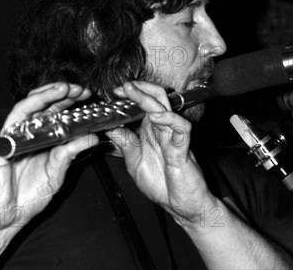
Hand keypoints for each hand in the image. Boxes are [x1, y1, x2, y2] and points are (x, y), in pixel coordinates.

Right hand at [0, 82, 97, 236]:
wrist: (3, 219)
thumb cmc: (26, 197)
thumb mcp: (56, 172)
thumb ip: (70, 153)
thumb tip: (92, 137)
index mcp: (38, 139)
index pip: (53, 113)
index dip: (68, 102)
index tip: (85, 95)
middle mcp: (23, 135)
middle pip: (40, 105)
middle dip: (60, 93)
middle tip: (79, 89)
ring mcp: (10, 139)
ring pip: (25, 108)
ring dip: (44, 96)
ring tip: (63, 88)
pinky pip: (13, 126)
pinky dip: (27, 116)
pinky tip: (41, 109)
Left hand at [106, 81, 216, 226]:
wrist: (182, 206)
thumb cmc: (163, 185)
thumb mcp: (135, 163)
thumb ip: (125, 144)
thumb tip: (109, 127)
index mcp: (151, 132)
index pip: (143, 105)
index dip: (131, 96)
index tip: (114, 92)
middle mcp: (163, 130)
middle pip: (155, 100)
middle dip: (140, 89)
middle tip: (123, 87)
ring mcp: (174, 138)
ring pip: (165, 109)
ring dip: (149, 99)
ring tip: (133, 92)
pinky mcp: (184, 149)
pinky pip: (181, 128)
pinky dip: (169, 120)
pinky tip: (155, 117)